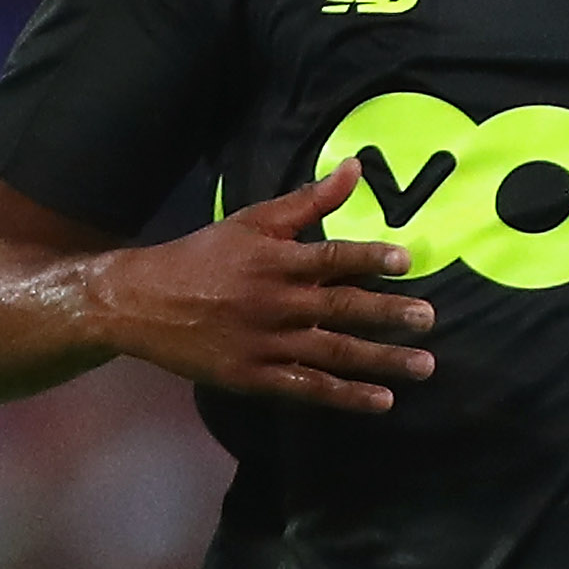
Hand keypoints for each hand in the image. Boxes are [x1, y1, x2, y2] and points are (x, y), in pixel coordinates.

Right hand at [93, 170, 433, 411]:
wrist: (140, 303)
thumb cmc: (204, 257)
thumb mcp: (253, 221)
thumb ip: (309, 201)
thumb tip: (355, 168)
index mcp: (275, 261)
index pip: (330, 257)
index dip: (369, 257)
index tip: (406, 260)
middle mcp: (275, 302)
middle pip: (341, 308)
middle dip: (389, 314)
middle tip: (428, 318)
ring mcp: (266, 343)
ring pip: (333, 352)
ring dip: (381, 361)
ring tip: (424, 365)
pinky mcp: (255, 376)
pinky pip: (309, 388)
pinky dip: (346, 396)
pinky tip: (382, 401)